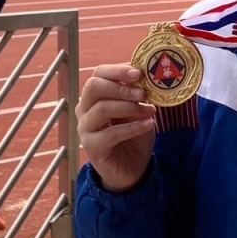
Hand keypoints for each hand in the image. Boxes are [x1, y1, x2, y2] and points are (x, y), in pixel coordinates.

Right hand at [76, 64, 157, 192]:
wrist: (132, 167)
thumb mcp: (139, 110)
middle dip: (120, 87)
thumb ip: (139, 94)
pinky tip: (149, 124)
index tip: (139, 72)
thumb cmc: (134, 134)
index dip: (117, 70)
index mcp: (96, 96)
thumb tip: (150, 73)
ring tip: (150, 110)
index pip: (99, 74)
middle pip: (94, 87)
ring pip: (102, 108)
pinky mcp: (92, 146)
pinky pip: (111, 134)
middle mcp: (85, 109)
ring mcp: (86, 128)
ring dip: (130, 107)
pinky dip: (133, 127)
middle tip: (143, 93)